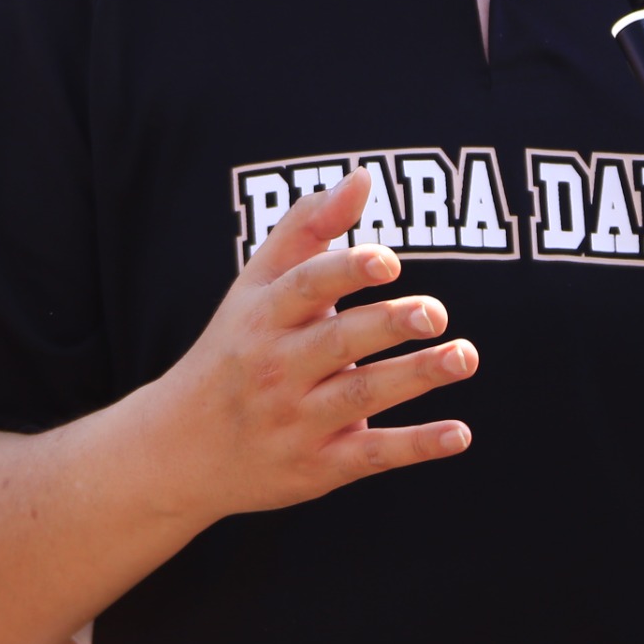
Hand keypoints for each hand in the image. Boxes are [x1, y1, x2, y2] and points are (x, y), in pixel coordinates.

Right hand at [156, 168, 476, 518]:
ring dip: (415, 377)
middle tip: (437, 313)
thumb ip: (309, 227)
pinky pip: (370, 455)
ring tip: (464, 357)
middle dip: (389, 325)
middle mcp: (276, 368)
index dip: (346, 272)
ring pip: (360, 395)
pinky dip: (416, 446)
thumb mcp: (257, 285)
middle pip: (337, 342)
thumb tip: (363, 176)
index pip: (305, 288)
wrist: (179, 450)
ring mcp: (296, 420)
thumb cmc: (236, 348)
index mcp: (263, 317)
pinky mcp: (318, 467)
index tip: (389, 262)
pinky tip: (460, 433)